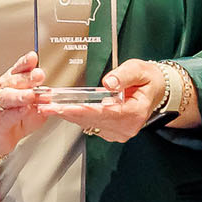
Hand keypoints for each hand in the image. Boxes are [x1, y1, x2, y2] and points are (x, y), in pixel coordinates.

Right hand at [0, 52, 48, 168]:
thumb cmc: (12, 120)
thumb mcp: (30, 108)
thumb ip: (41, 102)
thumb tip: (51, 97)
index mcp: (12, 84)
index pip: (18, 70)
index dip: (25, 63)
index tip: (33, 57)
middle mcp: (3, 91)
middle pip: (14, 80)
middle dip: (27, 77)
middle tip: (39, 75)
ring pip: (8, 97)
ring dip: (21, 95)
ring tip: (31, 94)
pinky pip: (6, 116)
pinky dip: (15, 113)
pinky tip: (23, 110)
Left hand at [37, 58, 194, 142]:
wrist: (156, 90)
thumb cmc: (148, 79)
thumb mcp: (139, 69)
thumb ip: (124, 75)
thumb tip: (109, 82)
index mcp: (135, 113)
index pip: (105, 113)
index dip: (83, 110)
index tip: (65, 107)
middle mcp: (126, 127)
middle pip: (92, 120)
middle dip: (67, 112)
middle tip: (46, 107)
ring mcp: (119, 132)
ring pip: (88, 124)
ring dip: (68, 115)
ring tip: (47, 108)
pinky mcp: (112, 131)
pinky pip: (90, 124)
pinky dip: (75, 116)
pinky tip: (60, 109)